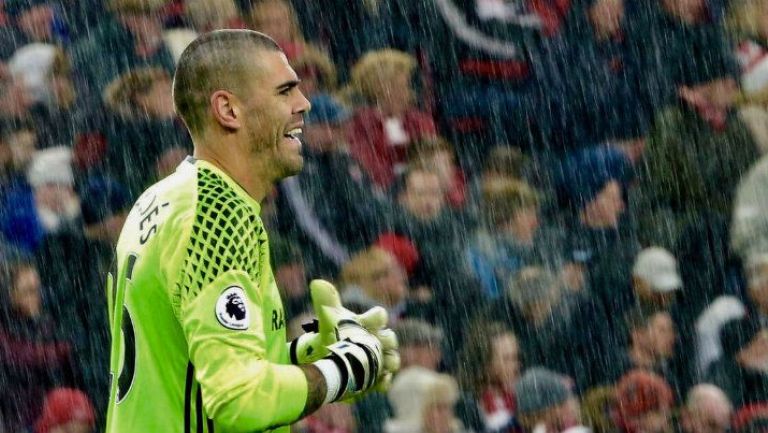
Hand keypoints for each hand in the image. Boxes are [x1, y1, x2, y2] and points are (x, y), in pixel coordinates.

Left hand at [309, 280, 399, 399]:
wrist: (327, 357)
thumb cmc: (333, 334)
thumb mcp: (329, 319)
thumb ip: (326, 301)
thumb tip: (316, 283)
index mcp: (368, 324)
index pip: (379, 316)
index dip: (376, 318)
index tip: (364, 321)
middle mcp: (378, 340)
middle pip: (390, 338)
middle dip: (386, 340)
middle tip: (374, 343)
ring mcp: (379, 359)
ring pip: (393, 359)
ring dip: (389, 361)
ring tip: (380, 365)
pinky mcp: (375, 378)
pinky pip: (386, 381)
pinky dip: (383, 381)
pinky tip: (377, 382)